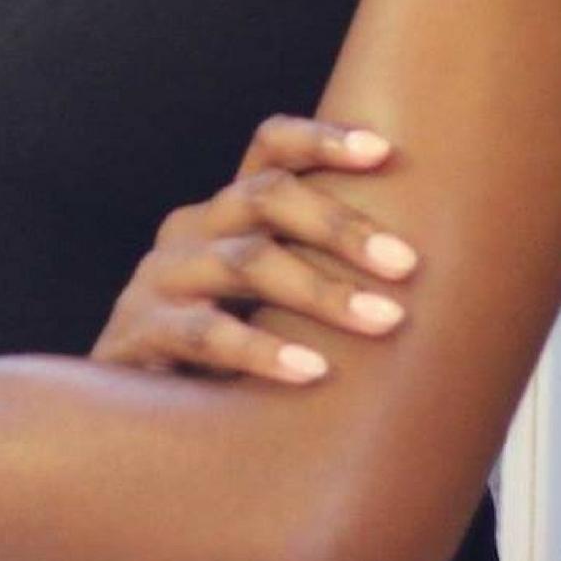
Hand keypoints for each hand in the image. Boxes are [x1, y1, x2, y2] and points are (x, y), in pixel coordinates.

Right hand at [90, 114, 419, 385]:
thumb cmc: (225, 358)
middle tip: (407, 264)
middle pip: (264, 196)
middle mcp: (191, 230)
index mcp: (225, 213)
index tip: (386, 151)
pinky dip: (262, 349)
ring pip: (246, 261)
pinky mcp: (140, 332)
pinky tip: (312, 371)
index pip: (269, 147)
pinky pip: (206, 333)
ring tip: (384, 321)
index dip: (323, 139)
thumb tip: (434, 278)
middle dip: (341, 225)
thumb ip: (318, 278)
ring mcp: (161, 277)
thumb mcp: (267, 306)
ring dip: (321, 290)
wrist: (126, 421)